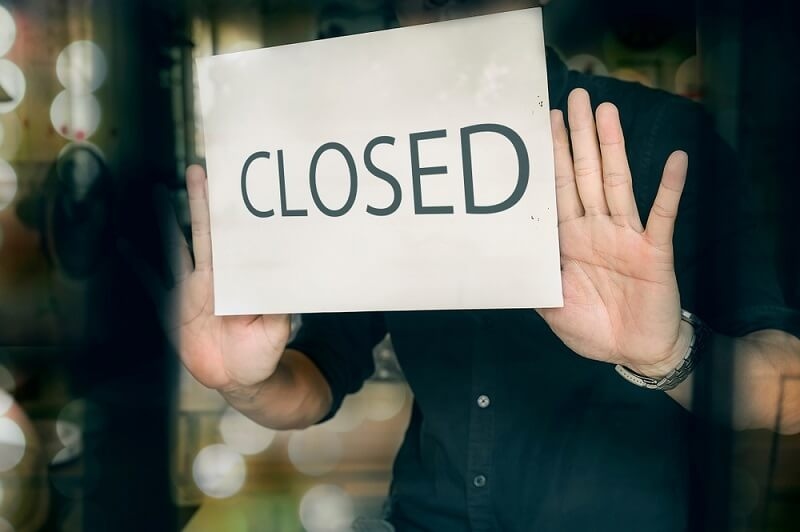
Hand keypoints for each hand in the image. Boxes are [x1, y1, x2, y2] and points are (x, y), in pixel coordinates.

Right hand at [124, 166, 289, 391]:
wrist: (239, 378)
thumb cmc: (262, 352)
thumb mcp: (276, 329)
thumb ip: (276, 305)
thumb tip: (283, 276)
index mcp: (239, 280)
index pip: (236, 241)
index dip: (235, 216)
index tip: (236, 186)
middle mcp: (213, 278)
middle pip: (205, 234)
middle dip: (201, 203)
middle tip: (198, 170)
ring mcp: (190, 291)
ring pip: (175, 249)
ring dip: (164, 222)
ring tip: (155, 191)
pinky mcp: (171, 309)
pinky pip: (151, 283)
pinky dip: (137, 265)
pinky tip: (123, 244)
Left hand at [536, 89, 692, 376]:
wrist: (636, 352)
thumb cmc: (593, 328)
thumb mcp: (550, 308)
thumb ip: (531, 282)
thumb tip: (499, 265)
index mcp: (569, 240)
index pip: (557, 190)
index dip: (550, 158)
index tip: (543, 124)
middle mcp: (596, 229)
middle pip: (585, 174)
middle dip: (578, 137)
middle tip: (575, 98)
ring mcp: (626, 235)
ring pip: (617, 183)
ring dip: (612, 147)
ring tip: (606, 112)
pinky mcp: (654, 249)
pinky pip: (662, 215)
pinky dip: (670, 188)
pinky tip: (676, 159)